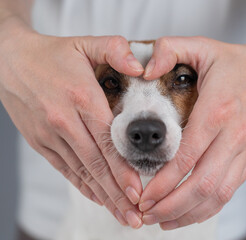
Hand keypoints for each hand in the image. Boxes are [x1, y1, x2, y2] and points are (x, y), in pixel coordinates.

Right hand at [0, 17, 143, 227]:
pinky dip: (82, 186)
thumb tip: (141, 66)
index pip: (106, 141)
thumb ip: (116, 50)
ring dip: (102, 196)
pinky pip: (65, 170)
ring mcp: (50, 135)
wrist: (10, 61)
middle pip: (95, 164)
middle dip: (116, 193)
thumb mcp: (85, 43)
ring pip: (81, 172)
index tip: (137, 191)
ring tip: (120, 215)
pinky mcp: (41, 143)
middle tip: (134, 217)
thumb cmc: (52, 55)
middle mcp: (65, 121)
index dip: (122, 169)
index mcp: (81, 97)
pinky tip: (97, 198)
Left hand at [139, 36, 245, 228]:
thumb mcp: (202, 47)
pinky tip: (188, 214)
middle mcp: (233, 136)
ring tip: (161, 221)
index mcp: (217, 111)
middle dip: (170, 206)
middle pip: (201, 184)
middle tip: (145, 214)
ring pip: (216, 195)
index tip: (143, 195)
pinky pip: (229, 192)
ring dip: (187, 214)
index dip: (163, 183)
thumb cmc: (237, 63)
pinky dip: (207, 208)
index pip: (187, 157)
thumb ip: (170, 50)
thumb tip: (145, 69)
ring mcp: (245, 151)